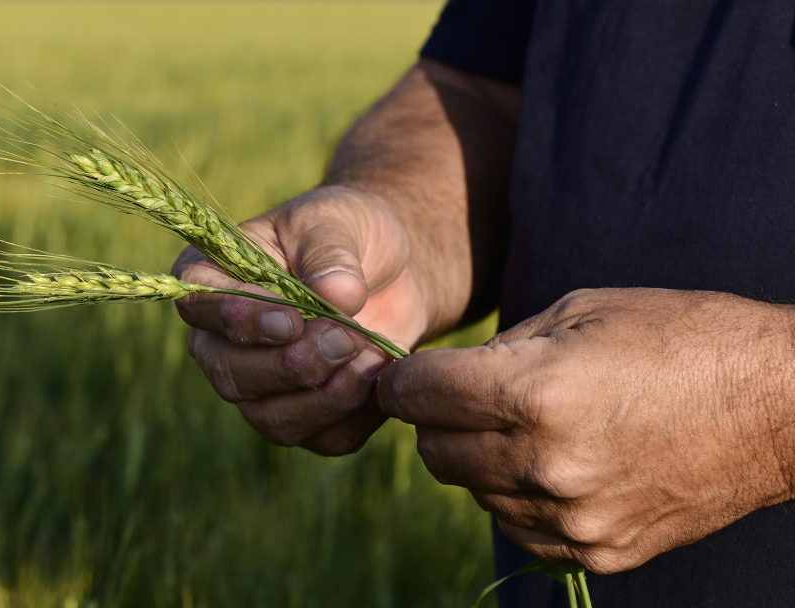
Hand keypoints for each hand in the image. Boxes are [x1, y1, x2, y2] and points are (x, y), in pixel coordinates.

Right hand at [172, 185, 428, 454]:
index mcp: (211, 279)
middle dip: (291, 366)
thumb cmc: (346, 233)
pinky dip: (357, 416)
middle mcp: (222, 341)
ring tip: (372, 358)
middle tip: (346, 337)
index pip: (201, 308)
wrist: (389, 270)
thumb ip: (331, 255)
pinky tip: (383, 378)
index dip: (241, 322)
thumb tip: (337, 296)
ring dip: (325, 399)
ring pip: (272, 419)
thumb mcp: (338, 222)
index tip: (291, 321)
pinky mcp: (306, 416)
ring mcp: (260, 386)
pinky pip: (322, 438)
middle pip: (231, 375)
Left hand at [378, 288, 794, 572]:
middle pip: (434, 451)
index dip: (401, 381)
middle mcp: (546, 464)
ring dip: (479, 459)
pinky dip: (517, 496)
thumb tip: (448, 379)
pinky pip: (519, 528)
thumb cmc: (680, 338)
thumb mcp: (582, 310)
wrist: (778, 406)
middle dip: (434, 420)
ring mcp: (573, 516)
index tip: (402, 377)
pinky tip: (552, 463)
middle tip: (461, 398)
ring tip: (524, 426)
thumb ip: (502, 347)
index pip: (418, 395)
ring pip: (474, 492)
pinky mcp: (599, 550)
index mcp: (536, 393)